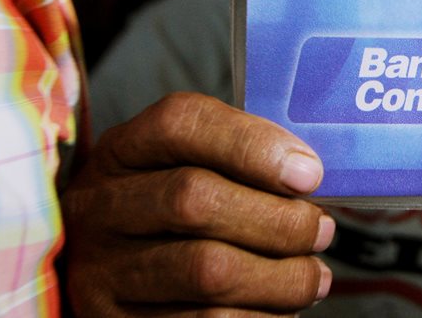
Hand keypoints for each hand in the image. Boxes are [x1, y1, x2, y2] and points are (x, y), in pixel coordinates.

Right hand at [61, 92, 334, 315]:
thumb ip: (241, 162)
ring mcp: (102, 272)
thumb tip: (309, 175)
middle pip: (197, 198)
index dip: (252, 144)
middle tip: (321, 232)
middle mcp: (100, 208)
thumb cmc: (172, 218)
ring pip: (208, 271)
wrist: (115, 282)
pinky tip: (280, 309)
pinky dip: (259, 317)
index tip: (310, 174)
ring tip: (312, 278)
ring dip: (281, 278)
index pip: (181, 123)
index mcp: (123, 151)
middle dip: (279, 219)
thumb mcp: (187, 172)